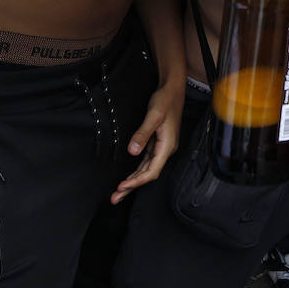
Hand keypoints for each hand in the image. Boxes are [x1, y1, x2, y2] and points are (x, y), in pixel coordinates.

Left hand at [111, 80, 183, 203]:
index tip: (122, 187)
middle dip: (132, 186)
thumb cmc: (165, 100)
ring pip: (146, 169)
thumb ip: (142, 134)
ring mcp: (161, 147)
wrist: (172, 89)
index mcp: (167, 146)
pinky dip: (137, 171)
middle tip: (115, 198)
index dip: (137, 181)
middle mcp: (166, 149)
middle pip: (148, 174)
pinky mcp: (157, 143)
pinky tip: (128, 177)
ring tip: (118, 192)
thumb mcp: (153, 115)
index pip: (152, 171)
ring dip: (133, 180)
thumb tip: (133, 152)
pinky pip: (146, 161)